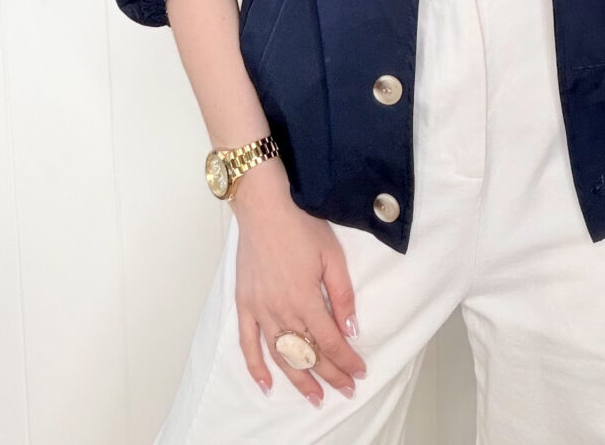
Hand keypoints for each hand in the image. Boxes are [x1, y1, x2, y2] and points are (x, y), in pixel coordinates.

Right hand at [232, 175, 367, 407]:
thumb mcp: (332, 256)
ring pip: (280, 356)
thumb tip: (350, 329)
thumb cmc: (301, 225)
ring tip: (314, 397)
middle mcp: (281, 310)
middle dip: (329, 375)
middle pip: (307, 354)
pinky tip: (267, 385)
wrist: (265, 207)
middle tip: (345, 390)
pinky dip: (255, 367)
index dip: (346, 361)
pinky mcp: (244, 304)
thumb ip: (342, 295)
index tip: (359, 373)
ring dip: (298, 380)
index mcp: (305, 299)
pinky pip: (247, 343)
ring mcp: (260, 310)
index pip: (330, 342)